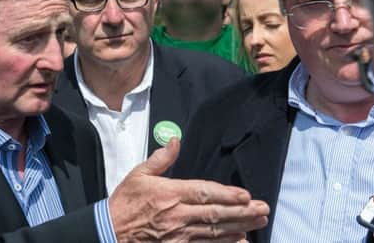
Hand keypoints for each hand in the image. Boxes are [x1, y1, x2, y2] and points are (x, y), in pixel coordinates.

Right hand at [109, 138, 269, 241]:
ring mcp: (178, 235)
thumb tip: (176, 140)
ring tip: (258, 222)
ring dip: (239, 227)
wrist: (109, 232)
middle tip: (263, 209)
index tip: (246, 195)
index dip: (227, 194)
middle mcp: (177, 215)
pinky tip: (240, 241)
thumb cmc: (124, 203)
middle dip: (242, 212)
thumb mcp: (139, 174)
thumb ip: (161, 159)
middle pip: (216, 214)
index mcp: (170, 193)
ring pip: (215, 232)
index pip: (204, 193)